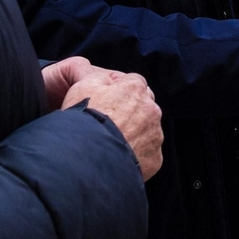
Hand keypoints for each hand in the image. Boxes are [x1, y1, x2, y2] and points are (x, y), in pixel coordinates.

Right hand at [46, 57, 163, 180]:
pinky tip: (119, 158)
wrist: (89, 160)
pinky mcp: (155, 159)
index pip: (134, 82)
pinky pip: (148, 153)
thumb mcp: (83, 87)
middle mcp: (152, 110)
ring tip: (113, 144)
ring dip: (136, 134)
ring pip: (148, 130)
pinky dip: (137, 155)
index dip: (121, 90)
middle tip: (111, 123)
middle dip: (132, 112)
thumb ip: (101, 77)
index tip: (109, 100)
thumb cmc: (84, 121)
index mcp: (135, 89)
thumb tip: (110, 80)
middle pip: (144, 106)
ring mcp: (155, 136)